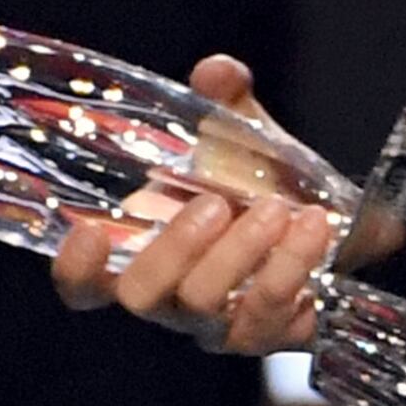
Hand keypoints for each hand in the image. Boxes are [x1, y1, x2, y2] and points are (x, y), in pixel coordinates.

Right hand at [48, 55, 405, 354]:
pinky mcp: (266, 334)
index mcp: (143, 253)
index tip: (89, 231)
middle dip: (174, 249)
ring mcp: (216, 324)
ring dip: (240, 254)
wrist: (330, 217)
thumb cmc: (259, 181)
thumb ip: (223, 103)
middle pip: (141, 297)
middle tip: (215, 204)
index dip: (76, 270)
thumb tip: (217, 70)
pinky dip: (288, 269)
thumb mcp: (242, 136)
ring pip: (204, 306)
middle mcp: (170, 298)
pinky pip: (266, 320)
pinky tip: (312, 231)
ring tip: (279, 208)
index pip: (84, 286)